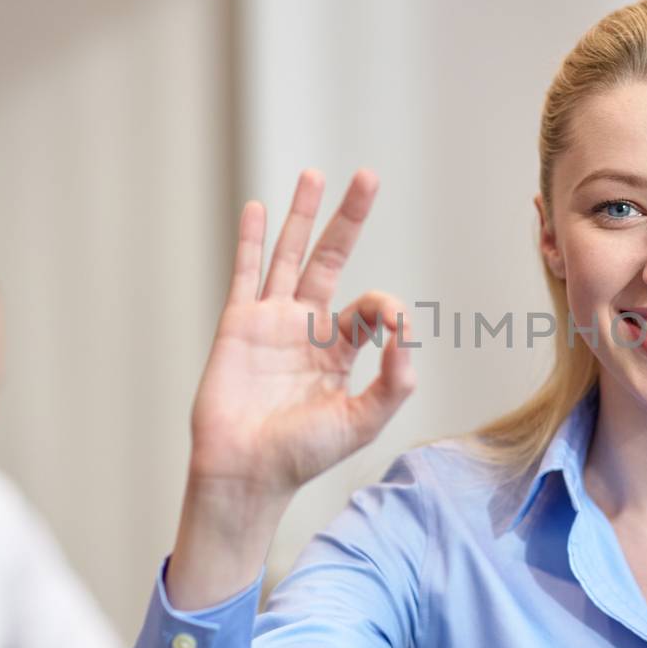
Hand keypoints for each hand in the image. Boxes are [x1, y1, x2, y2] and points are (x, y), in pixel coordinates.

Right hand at [170, 170, 417, 607]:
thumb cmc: (303, 454)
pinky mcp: (238, 324)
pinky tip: (257, 208)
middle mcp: (307, 328)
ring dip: (302, 215)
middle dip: (349, 218)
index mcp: (341, 350)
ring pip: (289, 255)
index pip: (371, 306)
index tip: (392, 326)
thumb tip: (407, 335)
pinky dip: (251, 240)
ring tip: (314, 174)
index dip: (388, 308)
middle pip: (331, 258)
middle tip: (369, 175)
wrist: (246, 472)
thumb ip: (394, 381)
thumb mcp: (363, 420)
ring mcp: (271, 322)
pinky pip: (247, 273)